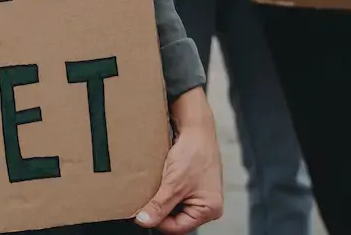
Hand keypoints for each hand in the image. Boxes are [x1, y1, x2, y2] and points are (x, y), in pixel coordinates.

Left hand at [137, 88, 223, 232]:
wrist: (196, 126)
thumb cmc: (194, 153)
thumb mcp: (174, 184)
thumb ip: (159, 206)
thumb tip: (144, 221)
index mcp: (209, 209)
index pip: (178, 227)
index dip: (158, 221)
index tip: (141, 213)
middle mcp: (207, 204)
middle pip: (176, 217)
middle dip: (160, 208)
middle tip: (146, 198)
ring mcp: (200, 193)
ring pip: (174, 204)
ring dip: (161, 198)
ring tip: (155, 186)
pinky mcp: (193, 182)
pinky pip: (176, 193)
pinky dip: (165, 189)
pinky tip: (160, 180)